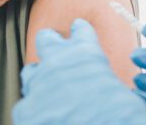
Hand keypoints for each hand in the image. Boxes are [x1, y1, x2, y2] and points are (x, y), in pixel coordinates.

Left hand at [13, 19, 145, 124]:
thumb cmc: (117, 115)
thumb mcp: (120, 90)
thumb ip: (104, 79)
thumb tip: (103, 86)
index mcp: (85, 52)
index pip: (80, 30)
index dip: (81, 31)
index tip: (79, 30)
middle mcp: (57, 62)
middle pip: (46, 39)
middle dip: (51, 43)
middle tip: (56, 52)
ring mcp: (38, 84)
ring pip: (31, 71)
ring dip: (40, 77)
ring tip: (50, 89)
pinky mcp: (25, 108)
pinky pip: (27, 103)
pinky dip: (36, 107)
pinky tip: (46, 114)